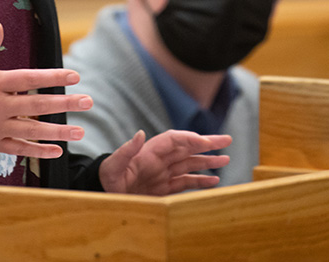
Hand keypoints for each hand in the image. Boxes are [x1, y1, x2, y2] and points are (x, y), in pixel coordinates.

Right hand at [0, 23, 92, 158]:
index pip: (29, 79)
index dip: (53, 77)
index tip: (75, 75)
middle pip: (37, 105)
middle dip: (65, 104)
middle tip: (88, 102)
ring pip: (32, 130)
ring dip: (58, 132)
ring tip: (81, 132)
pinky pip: (19, 149)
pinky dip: (38, 151)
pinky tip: (57, 151)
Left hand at [98, 129, 231, 194]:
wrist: (101, 195)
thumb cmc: (106, 179)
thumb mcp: (114, 165)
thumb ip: (127, 150)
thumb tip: (141, 133)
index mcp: (149, 153)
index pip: (174, 140)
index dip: (190, 138)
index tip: (205, 140)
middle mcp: (159, 161)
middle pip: (187, 149)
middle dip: (206, 145)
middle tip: (227, 140)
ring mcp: (162, 175)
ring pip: (190, 165)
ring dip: (207, 162)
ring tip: (226, 160)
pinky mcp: (163, 190)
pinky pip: (185, 183)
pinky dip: (200, 181)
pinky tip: (213, 180)